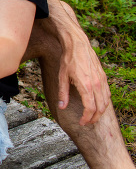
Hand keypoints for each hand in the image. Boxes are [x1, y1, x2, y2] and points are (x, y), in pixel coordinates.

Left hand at [55, 1, 110, 125]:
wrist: (78, 45)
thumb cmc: (68, 60)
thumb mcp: (62, 77)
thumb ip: (62, 93)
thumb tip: (62, 107)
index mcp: (86, 86)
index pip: (90, 108)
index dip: (87, 119)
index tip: (82, 123)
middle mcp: (96, 85)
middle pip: (100, 108)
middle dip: (94, 118)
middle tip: (87, 122)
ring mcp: (102, 81)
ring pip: (106, 102)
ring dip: (100, 112)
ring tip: (92, 116)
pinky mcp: (104, 77)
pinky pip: (107, 94)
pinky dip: (104, 102)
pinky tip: (97, 104)